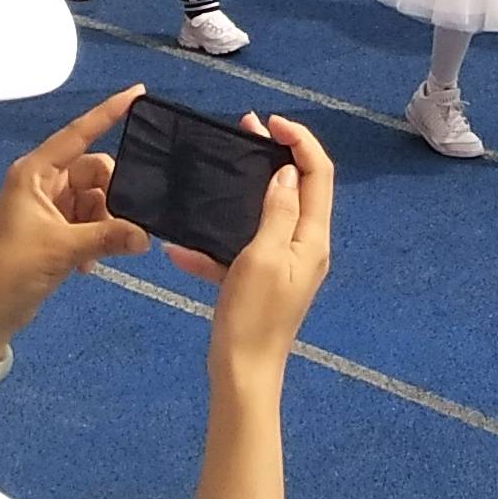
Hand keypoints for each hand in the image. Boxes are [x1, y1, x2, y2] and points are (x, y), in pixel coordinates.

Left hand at [0, 86, 158, 350]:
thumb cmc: (12, 270)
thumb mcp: (62, 250)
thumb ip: (108, 236)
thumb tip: (147, 234)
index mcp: (34, 172)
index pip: (78, 133)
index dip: (108, 112)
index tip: (139, 93)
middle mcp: (42, 182)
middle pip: (94, 172)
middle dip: (111, 197)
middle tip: (120, 225)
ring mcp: (49, 206)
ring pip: (95, 199)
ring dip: (104, 224)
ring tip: (97, 254)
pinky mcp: (55, 230)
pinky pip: (89, 221)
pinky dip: (96, 239)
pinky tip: (88, 266)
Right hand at [205, 113, 334, 378]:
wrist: (242, 376)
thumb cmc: (253, 315)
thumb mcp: (262, 256)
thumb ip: (277, 211)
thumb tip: (287, 172)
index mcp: (312, 239)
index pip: (317, 174)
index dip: (300, 141)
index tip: (269, 123)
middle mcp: (304, 248)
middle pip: (297, 189)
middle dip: (275, 156)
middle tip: (245, 130)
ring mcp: (283, 267)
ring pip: (267, 215)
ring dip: (245, 191)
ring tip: (220, 166)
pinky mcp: (260, 284)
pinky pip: (239, 252)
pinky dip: (214, 246)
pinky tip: (180, 250)